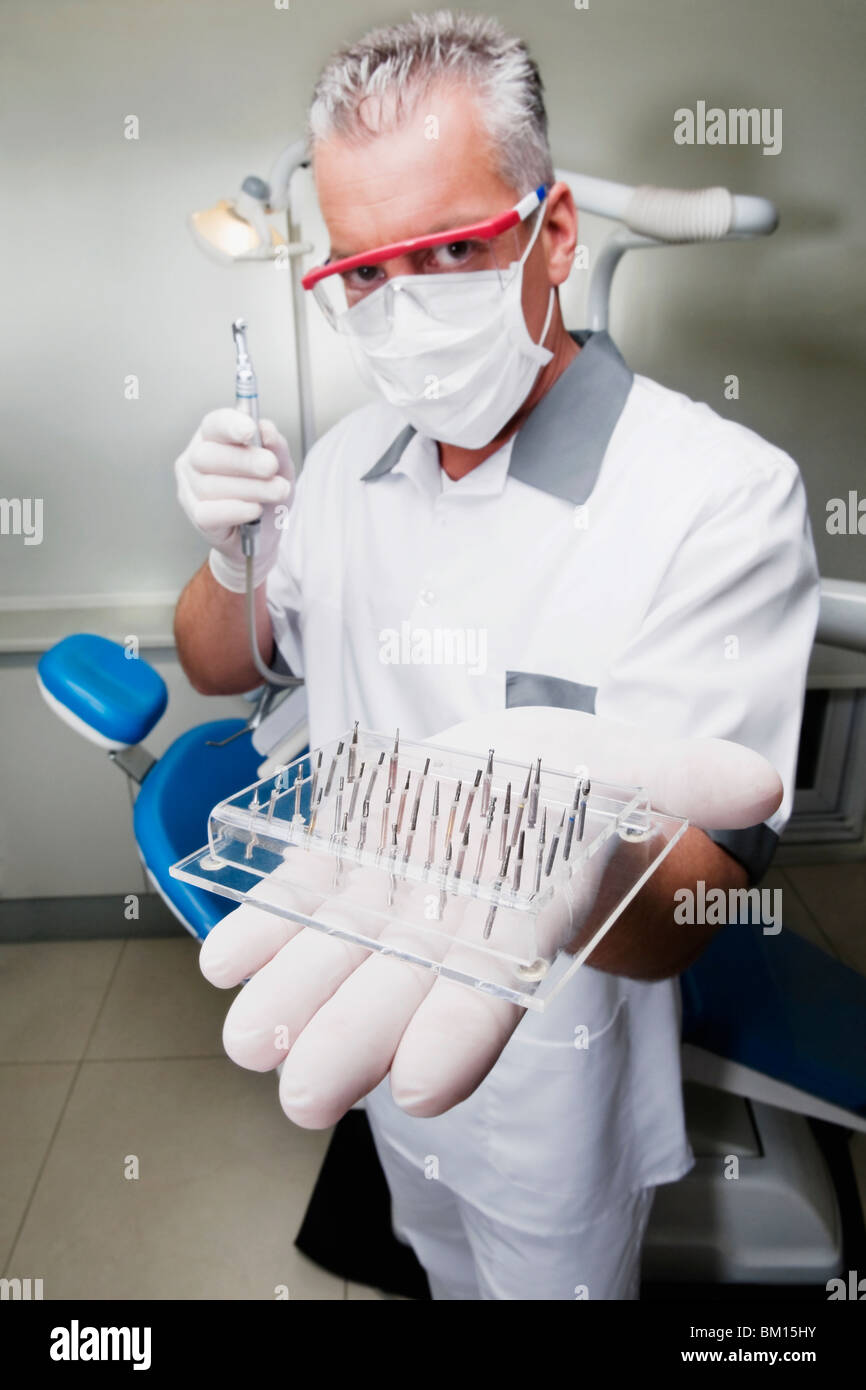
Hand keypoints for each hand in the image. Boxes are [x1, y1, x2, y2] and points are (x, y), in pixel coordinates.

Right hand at [174, 408, 293, 591]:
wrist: (265, 534)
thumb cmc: (266, 493)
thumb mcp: (281, 468)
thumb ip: (276, 447)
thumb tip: (267, 429)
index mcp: (213, 437)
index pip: (214, 424)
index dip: (230, 425)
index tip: (250, 430)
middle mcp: (195, 460)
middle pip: (208, 455)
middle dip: (244, 460)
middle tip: (271, 467)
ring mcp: (191, 489)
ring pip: (212, 485)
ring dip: (250, 488)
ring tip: (277, 492)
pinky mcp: (197, 517)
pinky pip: (211, 512)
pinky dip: (237, 510)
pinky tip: (255, 510)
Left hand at [199, 708, 781, 1127]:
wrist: (503, 764)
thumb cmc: (567, 779)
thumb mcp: (628, 766)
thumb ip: (682, 778)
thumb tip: (761, 783)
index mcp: (516, 919)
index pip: (493, 990)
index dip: (461, 1034)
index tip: (422, 1082)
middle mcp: (446, 929)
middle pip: (397, 995)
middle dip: (350, 1041)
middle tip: (305, 1092)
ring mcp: (385, 902)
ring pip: (334, 960)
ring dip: (287, 996)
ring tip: (246, 1033)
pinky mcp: (338, 868)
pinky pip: (296, 902)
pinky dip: (259, 928)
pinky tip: (225, 955)